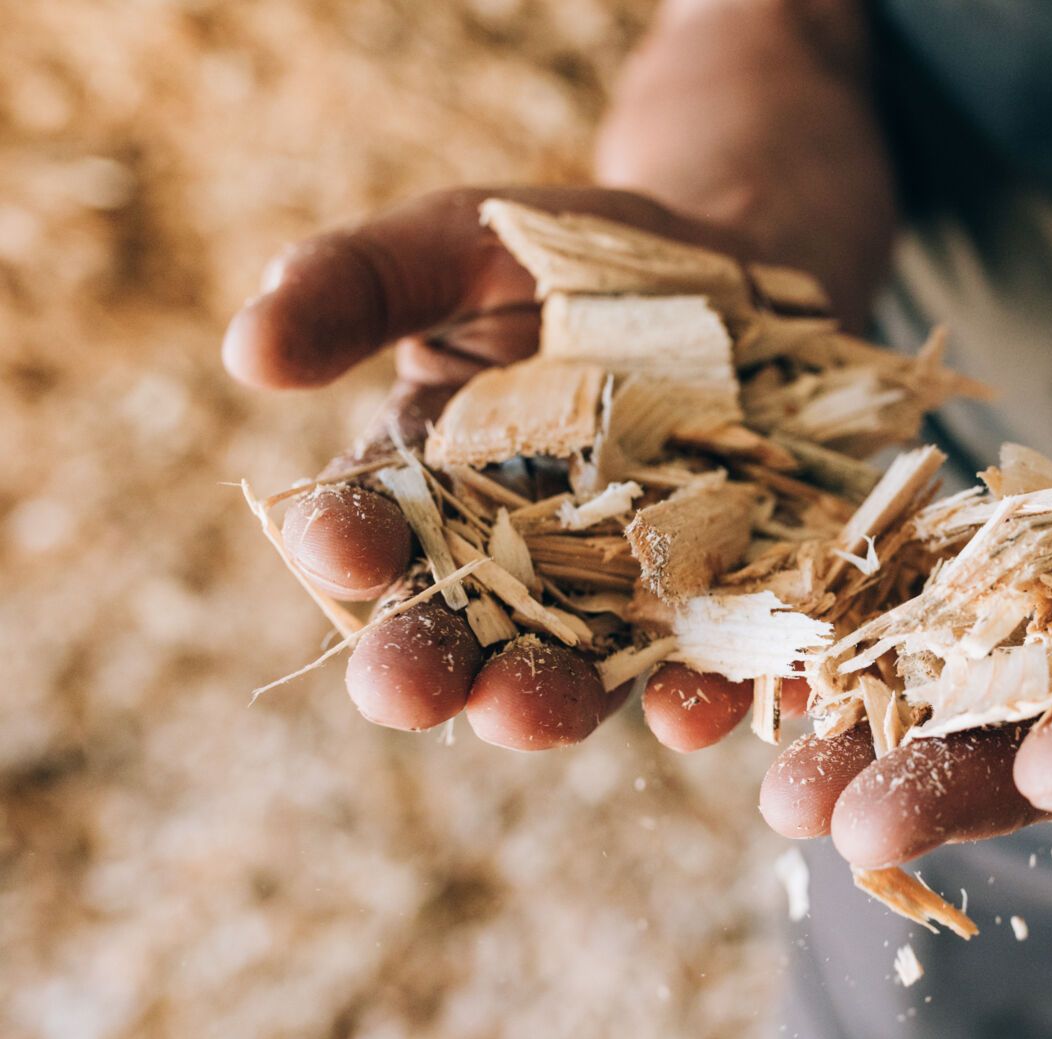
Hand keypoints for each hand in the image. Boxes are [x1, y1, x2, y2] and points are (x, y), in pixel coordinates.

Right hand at [223, 187, 799, 750]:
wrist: (735, 271)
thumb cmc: (574, 256)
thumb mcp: (460, 242)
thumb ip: (357, 284)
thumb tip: (247, 350)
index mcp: (425, 480)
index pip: (366, 526)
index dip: (344, 544)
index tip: (339, 548)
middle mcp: (513, 555)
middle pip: (454, 629)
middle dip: (426, 664)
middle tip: (411, 687)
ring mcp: (616, 587)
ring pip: (571, 668)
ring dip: (546, 702)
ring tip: (530, 713)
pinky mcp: (714, 597)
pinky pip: (704, 662)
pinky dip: (697, 696)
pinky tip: (693, 707)